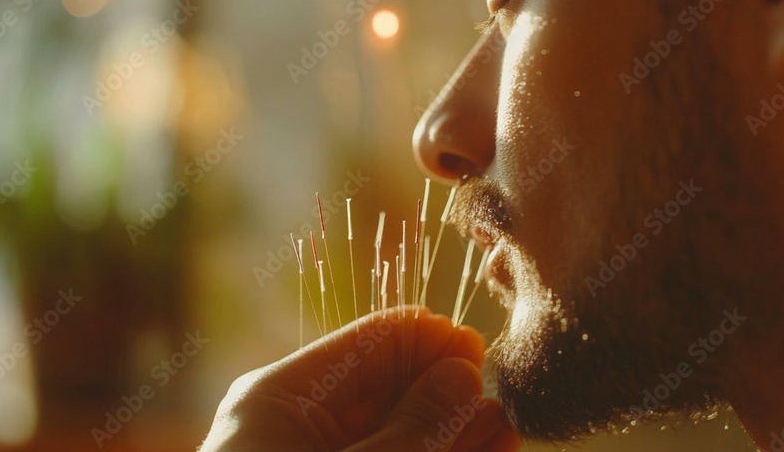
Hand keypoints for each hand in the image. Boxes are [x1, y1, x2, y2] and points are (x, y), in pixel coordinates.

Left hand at [199, 307, 519, 450]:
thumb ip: (414, 426)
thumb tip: (463, 372)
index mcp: (279, 398)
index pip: (372, 343)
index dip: (431, 342)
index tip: (479, 354)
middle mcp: (296, 425)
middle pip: (390, 388)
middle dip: (447, 391)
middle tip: (499, 400)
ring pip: (398, 431)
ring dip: (451, 430)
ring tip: (504, 431)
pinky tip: (484, 451)